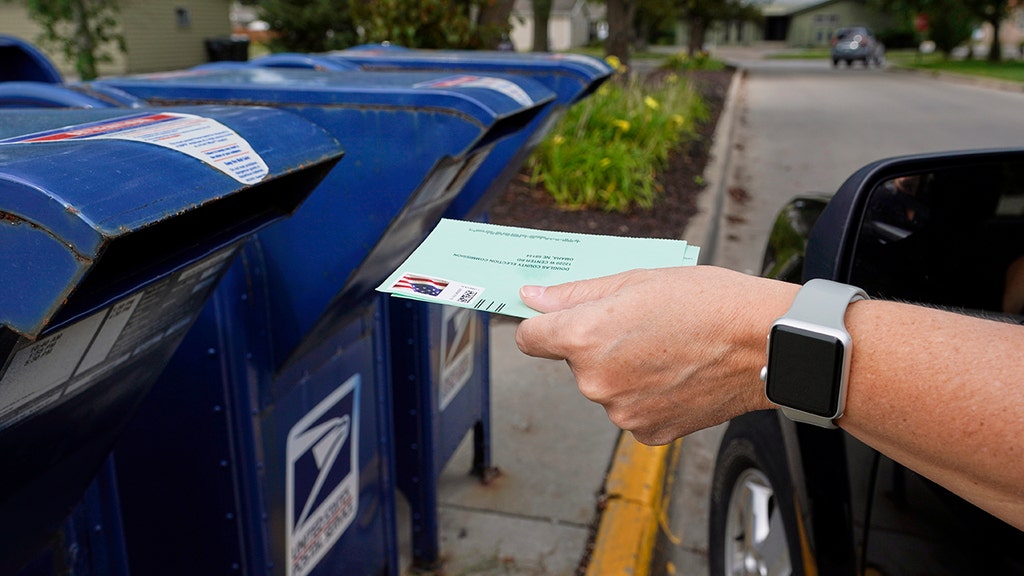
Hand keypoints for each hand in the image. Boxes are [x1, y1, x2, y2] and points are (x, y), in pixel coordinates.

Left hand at [514, 266, 795, 443]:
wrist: (766, 344)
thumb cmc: (709, 303)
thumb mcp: (636, 280)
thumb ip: (576, 294)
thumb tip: (532, 297)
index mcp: (585, 339)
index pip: (530, 338)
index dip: (544, 325)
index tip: (557, 320)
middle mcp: (595, 382)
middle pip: (575, 362)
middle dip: (598, 344)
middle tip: (643, 325)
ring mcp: (621, 412)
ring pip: (606, 386)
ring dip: (624, 370)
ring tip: (668, 349)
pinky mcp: (648, 432)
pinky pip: (632, 409)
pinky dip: (647, 394)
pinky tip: (677, 374)